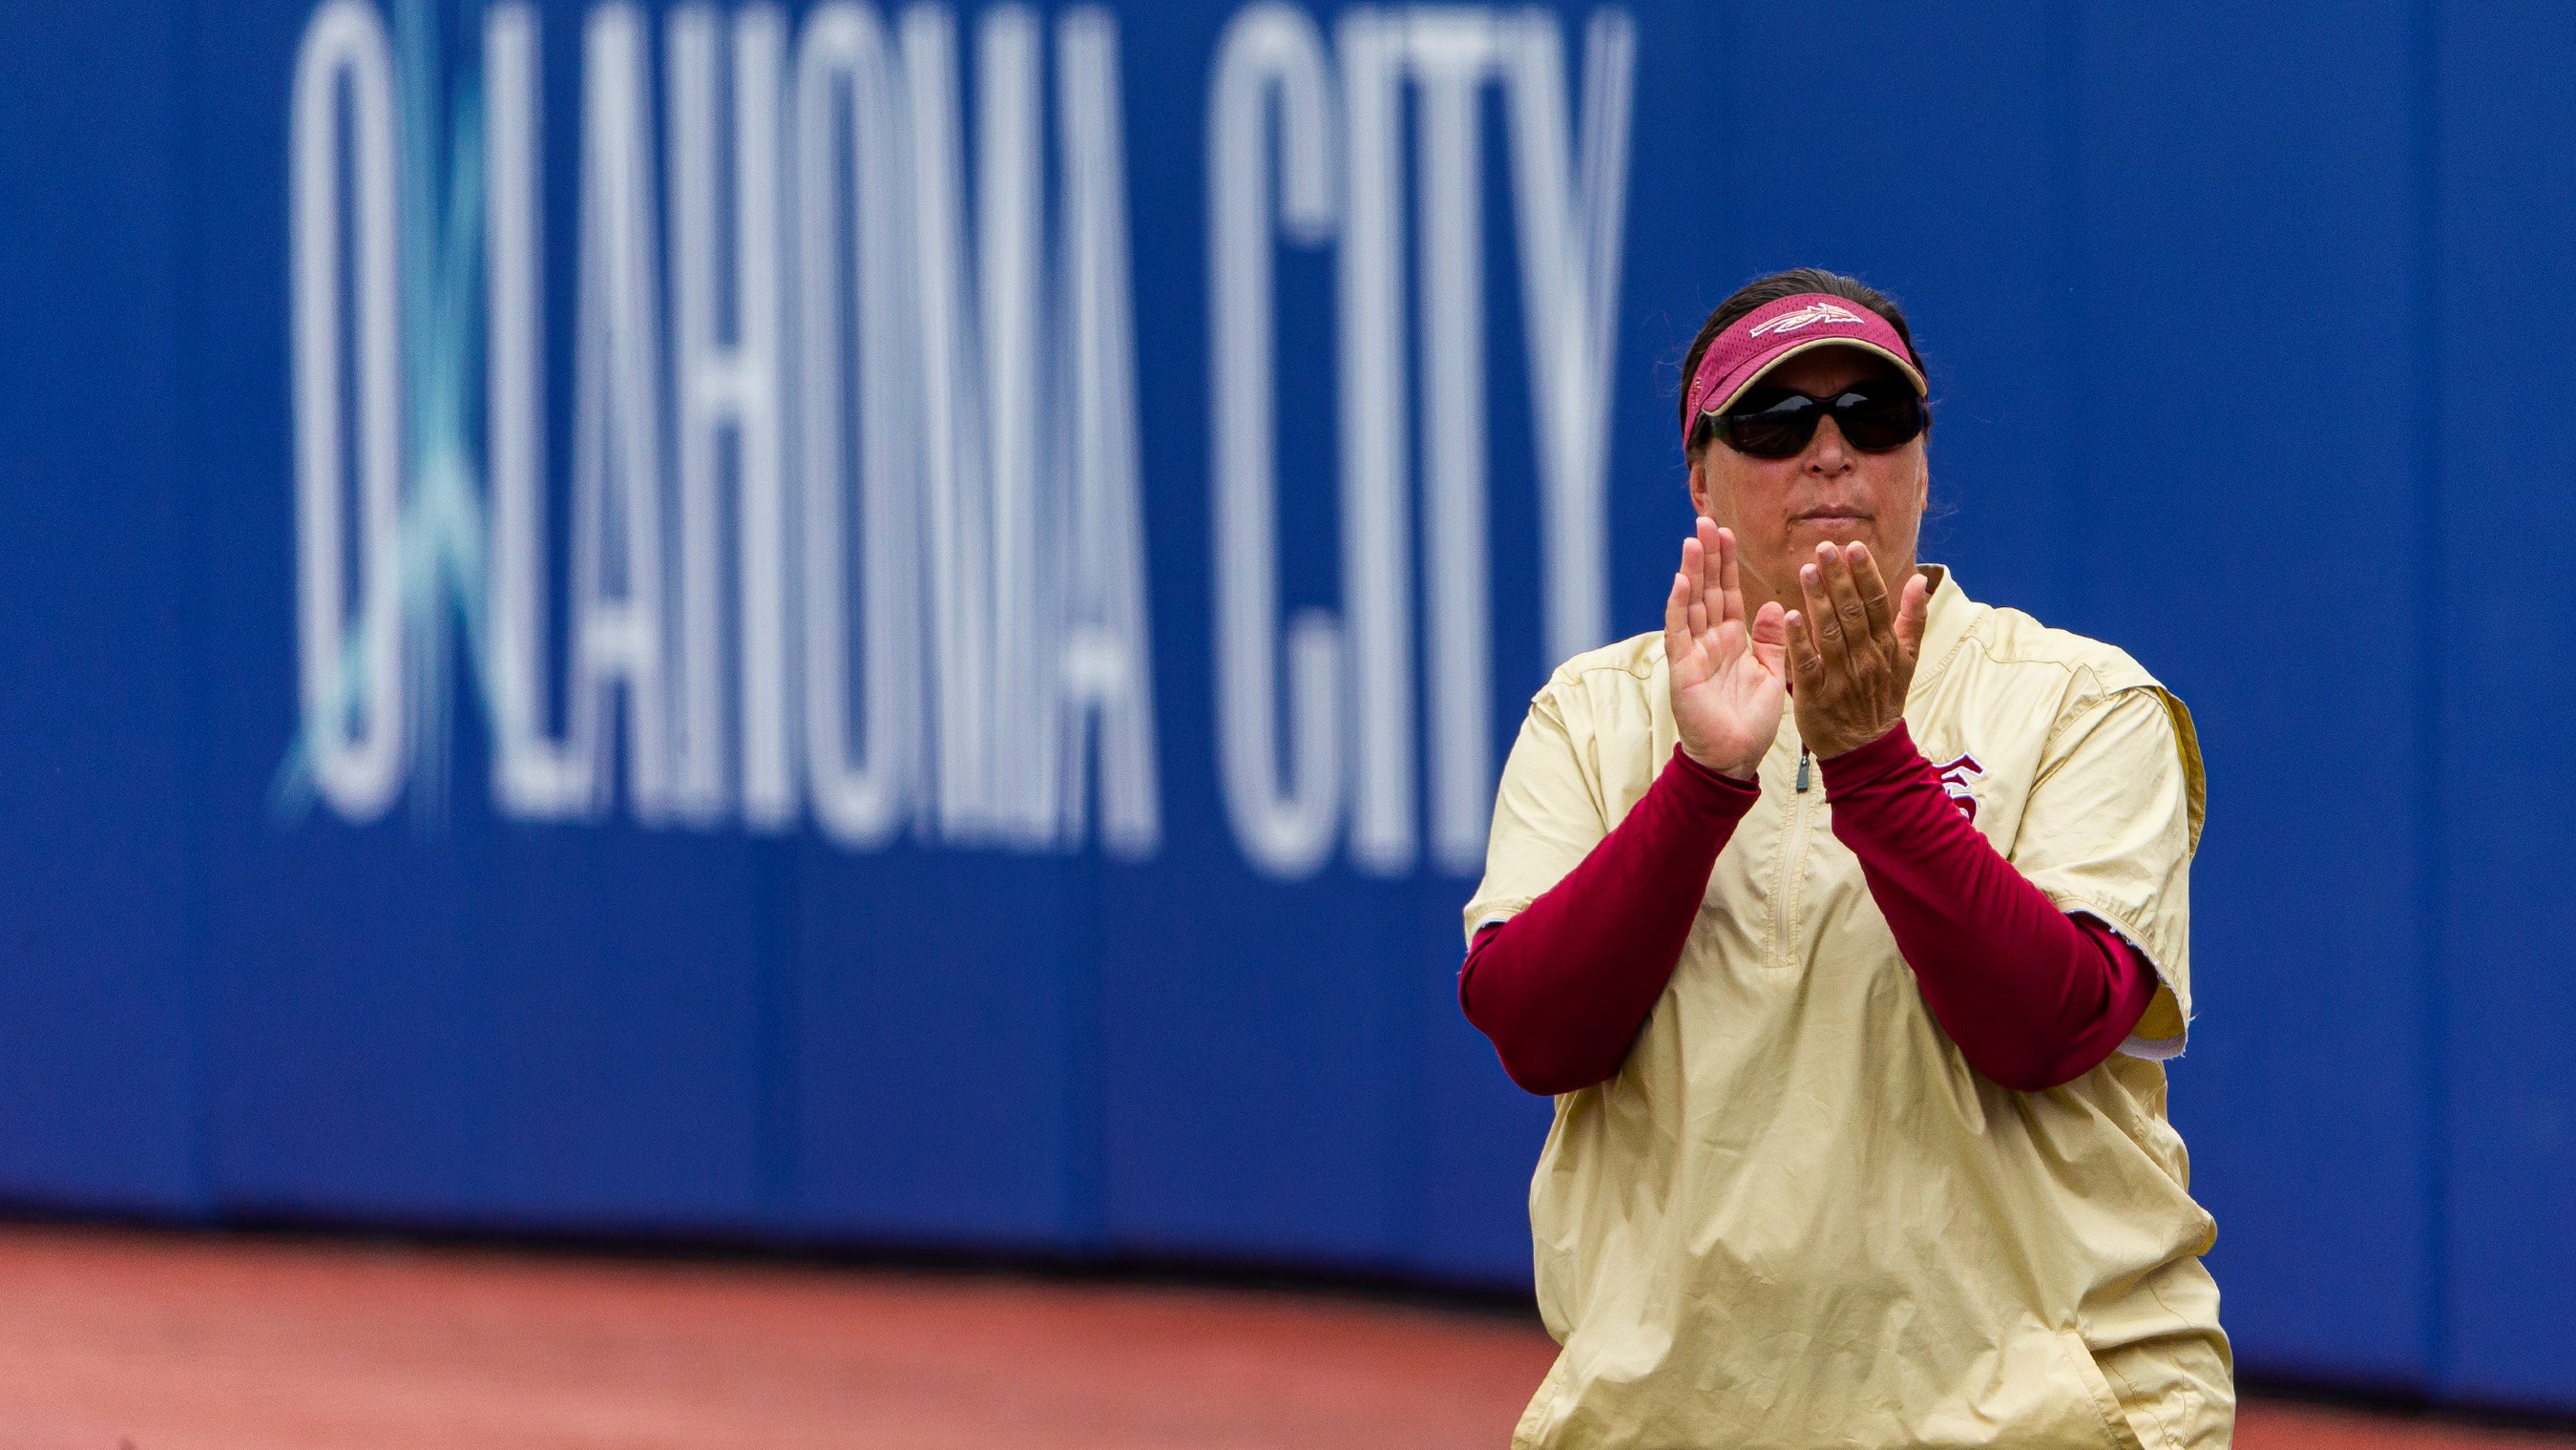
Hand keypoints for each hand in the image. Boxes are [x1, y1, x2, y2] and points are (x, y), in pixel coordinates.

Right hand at [1664, 519, 1788, 778]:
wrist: (1735, 759)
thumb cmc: (1750, 722)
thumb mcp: (1773, 674)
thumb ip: (1772, 641)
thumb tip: (1774, 607)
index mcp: (1732, 641)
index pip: (1729, 593)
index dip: (1727, 563)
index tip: (1727, 532)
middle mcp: (1710, 641)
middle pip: (1708, 590)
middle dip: (1708, 556)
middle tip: (1706, 521)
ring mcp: (1694, 653)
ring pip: (1692, 603)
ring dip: (1693, 571)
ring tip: (1693, 540)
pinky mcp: (1683, 669)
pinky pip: (1680, 632)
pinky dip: (1680, 606)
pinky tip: (1682, 581)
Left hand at [1784, 541, 1929, 756]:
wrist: (1867, 749)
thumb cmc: (1883, 697)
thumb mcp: (1907, 659)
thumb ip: (1913, 618)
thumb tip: (1922, 580)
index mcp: (1887, 647)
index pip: (1877, 604)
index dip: (1866, 575)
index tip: (1854, 547)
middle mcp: (1867, 659)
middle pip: (1853, 613)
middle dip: (1840, 579)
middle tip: (1825, 548)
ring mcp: (1843, 678)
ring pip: (1831, 634)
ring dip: (1819, 601)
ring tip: (1807, 571)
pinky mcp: (1817, 697)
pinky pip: (1808, 665)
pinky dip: (1800, 641)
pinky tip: (1791, 616)